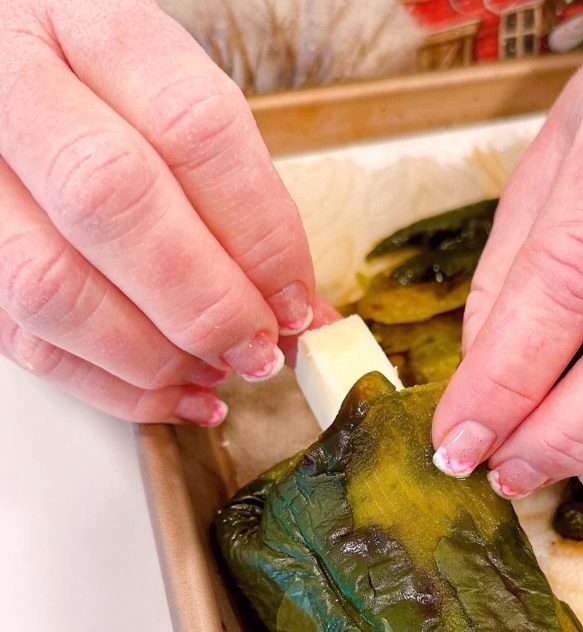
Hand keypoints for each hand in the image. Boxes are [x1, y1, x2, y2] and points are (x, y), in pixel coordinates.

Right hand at [0, 0, 315, 425]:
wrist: (3, 87)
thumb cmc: (103, 101)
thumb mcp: (168, 106)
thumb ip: (234, 196)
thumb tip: (301, 312)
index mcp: (90, 26)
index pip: (193, 127)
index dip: (259, 233)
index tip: (295, 301)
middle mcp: (13, 87)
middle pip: (112, 201)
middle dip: (205, 302)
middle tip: (258, 349)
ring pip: (51, 285)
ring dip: (155, 355)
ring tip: (217, 372)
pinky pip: (25, 341)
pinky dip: (114, 386)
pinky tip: (174, 392)